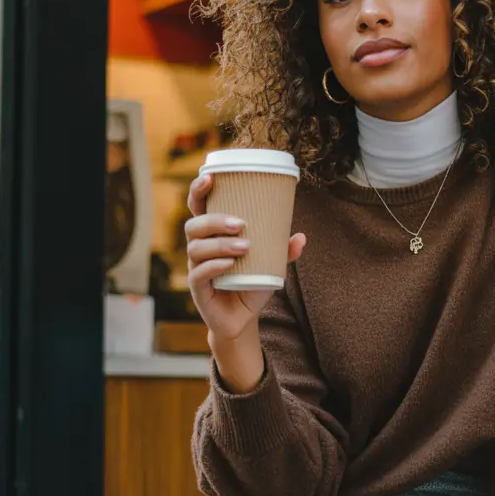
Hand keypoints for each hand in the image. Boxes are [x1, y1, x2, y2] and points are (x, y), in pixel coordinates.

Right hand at [185, 172, 305, 341]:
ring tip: (245, 247)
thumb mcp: (271, 265)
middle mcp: (199, 249)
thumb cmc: (252, 283)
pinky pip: (198, 274)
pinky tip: (229, 264)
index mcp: (212, 235)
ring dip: (220, 244)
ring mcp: (196, 268)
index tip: (210, 177)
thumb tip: (301, 237)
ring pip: (196, 248)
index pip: (198, 207)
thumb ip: (284, 251)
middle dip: (214, 220)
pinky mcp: (198, 290)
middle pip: (193, 226)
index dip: (198, 191)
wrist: (243, 318)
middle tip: (240, 223)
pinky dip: (214, 267)